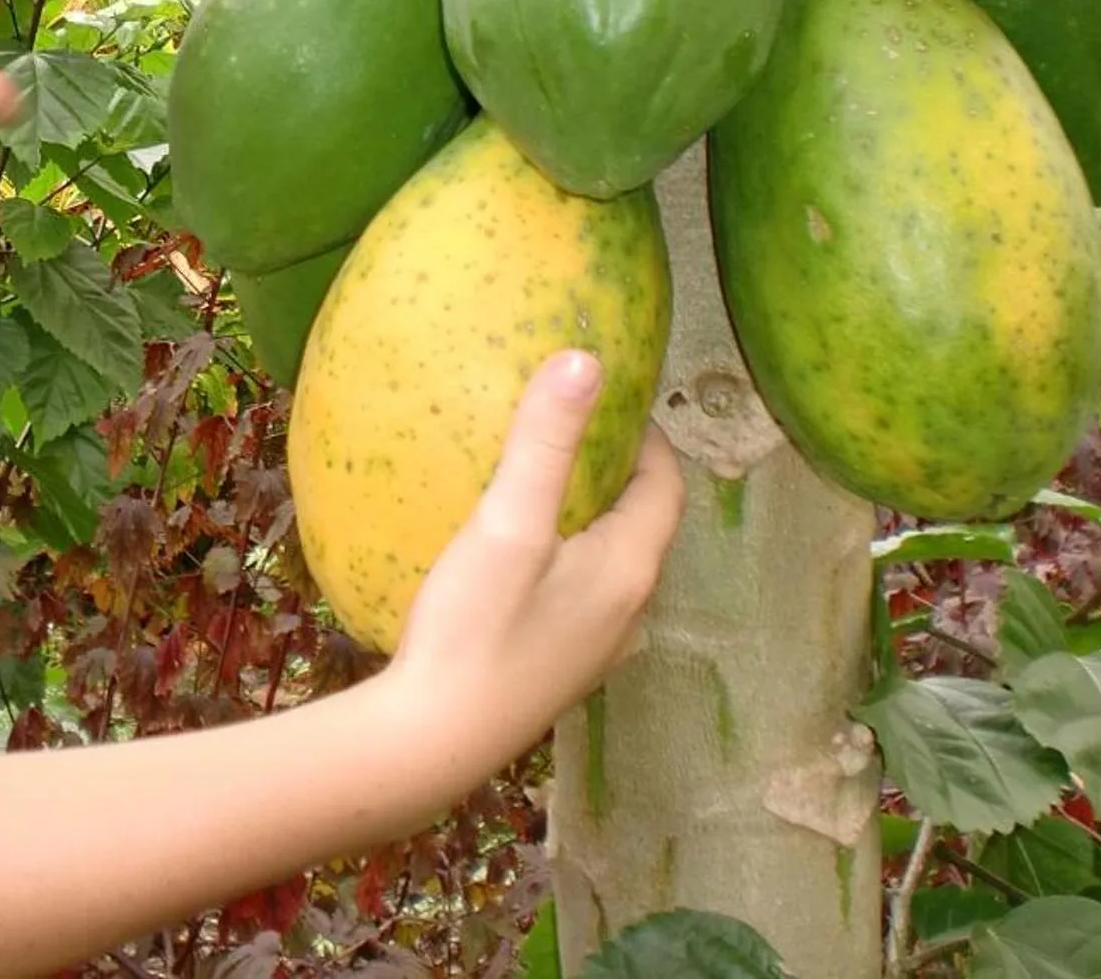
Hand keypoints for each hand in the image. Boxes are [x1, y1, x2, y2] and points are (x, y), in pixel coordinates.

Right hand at [381, 351, 685, 779]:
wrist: (432, 742)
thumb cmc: (475, 630)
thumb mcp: (508, 523)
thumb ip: (546, 441)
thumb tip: (584, 358)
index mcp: (630, 569)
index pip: (667, 486)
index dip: (650, 436)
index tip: (613, 396)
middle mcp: (628, 612)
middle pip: (643, 523)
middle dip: (618, 471)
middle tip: (572, 428)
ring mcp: (595, 648)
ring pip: (612, 562)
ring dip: (590, 516)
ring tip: (542, 479)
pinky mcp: (557, 669)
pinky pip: (580, 595)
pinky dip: (564, 556)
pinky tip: (512, 553)